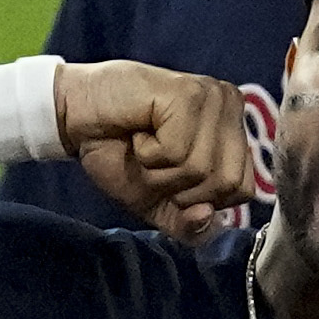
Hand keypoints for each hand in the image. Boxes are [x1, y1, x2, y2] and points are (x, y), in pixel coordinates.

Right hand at [56, 61, 253, 241]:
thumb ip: (188, 225)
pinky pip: (178, 152)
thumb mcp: (157, 203)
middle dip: (181, 188)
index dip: (200, 199)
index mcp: (233, 129)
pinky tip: (139, 130)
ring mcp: (212, 97)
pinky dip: (149, 153)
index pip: (242, 190)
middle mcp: (230, 106)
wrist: (76, 116)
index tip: (168, 173)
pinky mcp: (189, 93)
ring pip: (202, 169)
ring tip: (144, 144)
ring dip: (160, 170)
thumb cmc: (118, 153)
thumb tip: (209, 218)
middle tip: (154, 159)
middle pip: (228, 183)